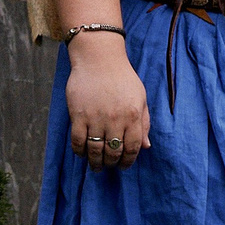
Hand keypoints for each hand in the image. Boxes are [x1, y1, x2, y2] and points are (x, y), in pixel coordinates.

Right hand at [64, 33, 148, 170]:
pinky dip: (79, 151)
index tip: (124, 166)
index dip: (128, 161)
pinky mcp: (78, 114)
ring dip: (95, 162)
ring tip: (96, 166)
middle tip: (108, 166)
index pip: (132, 148)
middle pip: (113, 152)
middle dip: (111, 164)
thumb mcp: (140, 97)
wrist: (99, 58)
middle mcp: (115, 119)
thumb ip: (144, 122)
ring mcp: (96, 117)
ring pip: (95, 150)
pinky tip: (82, 152)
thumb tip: (146, 147)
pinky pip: (78, 141)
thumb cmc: (122, 77)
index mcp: (133, 115)